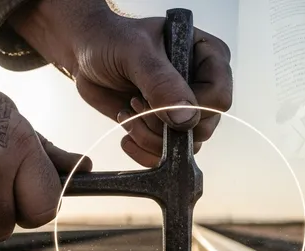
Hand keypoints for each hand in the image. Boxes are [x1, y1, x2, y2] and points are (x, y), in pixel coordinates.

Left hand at [10, 0, 232, 166]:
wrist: (86, 52)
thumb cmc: (112, 40)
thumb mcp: (135, 53)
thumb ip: (161, 82)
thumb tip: (186, 118)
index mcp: (208, 57)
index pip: (218, 98)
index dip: (190, 108)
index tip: (154, 98)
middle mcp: (203, 86)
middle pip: (203, 128)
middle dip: (163, 125)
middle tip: (135, 102)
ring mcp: (186, 110)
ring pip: (185, 146)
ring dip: (150, 138)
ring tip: (127, 112)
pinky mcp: (166, 128)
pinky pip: (167, 156)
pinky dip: (143, 152)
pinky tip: (126, 133)